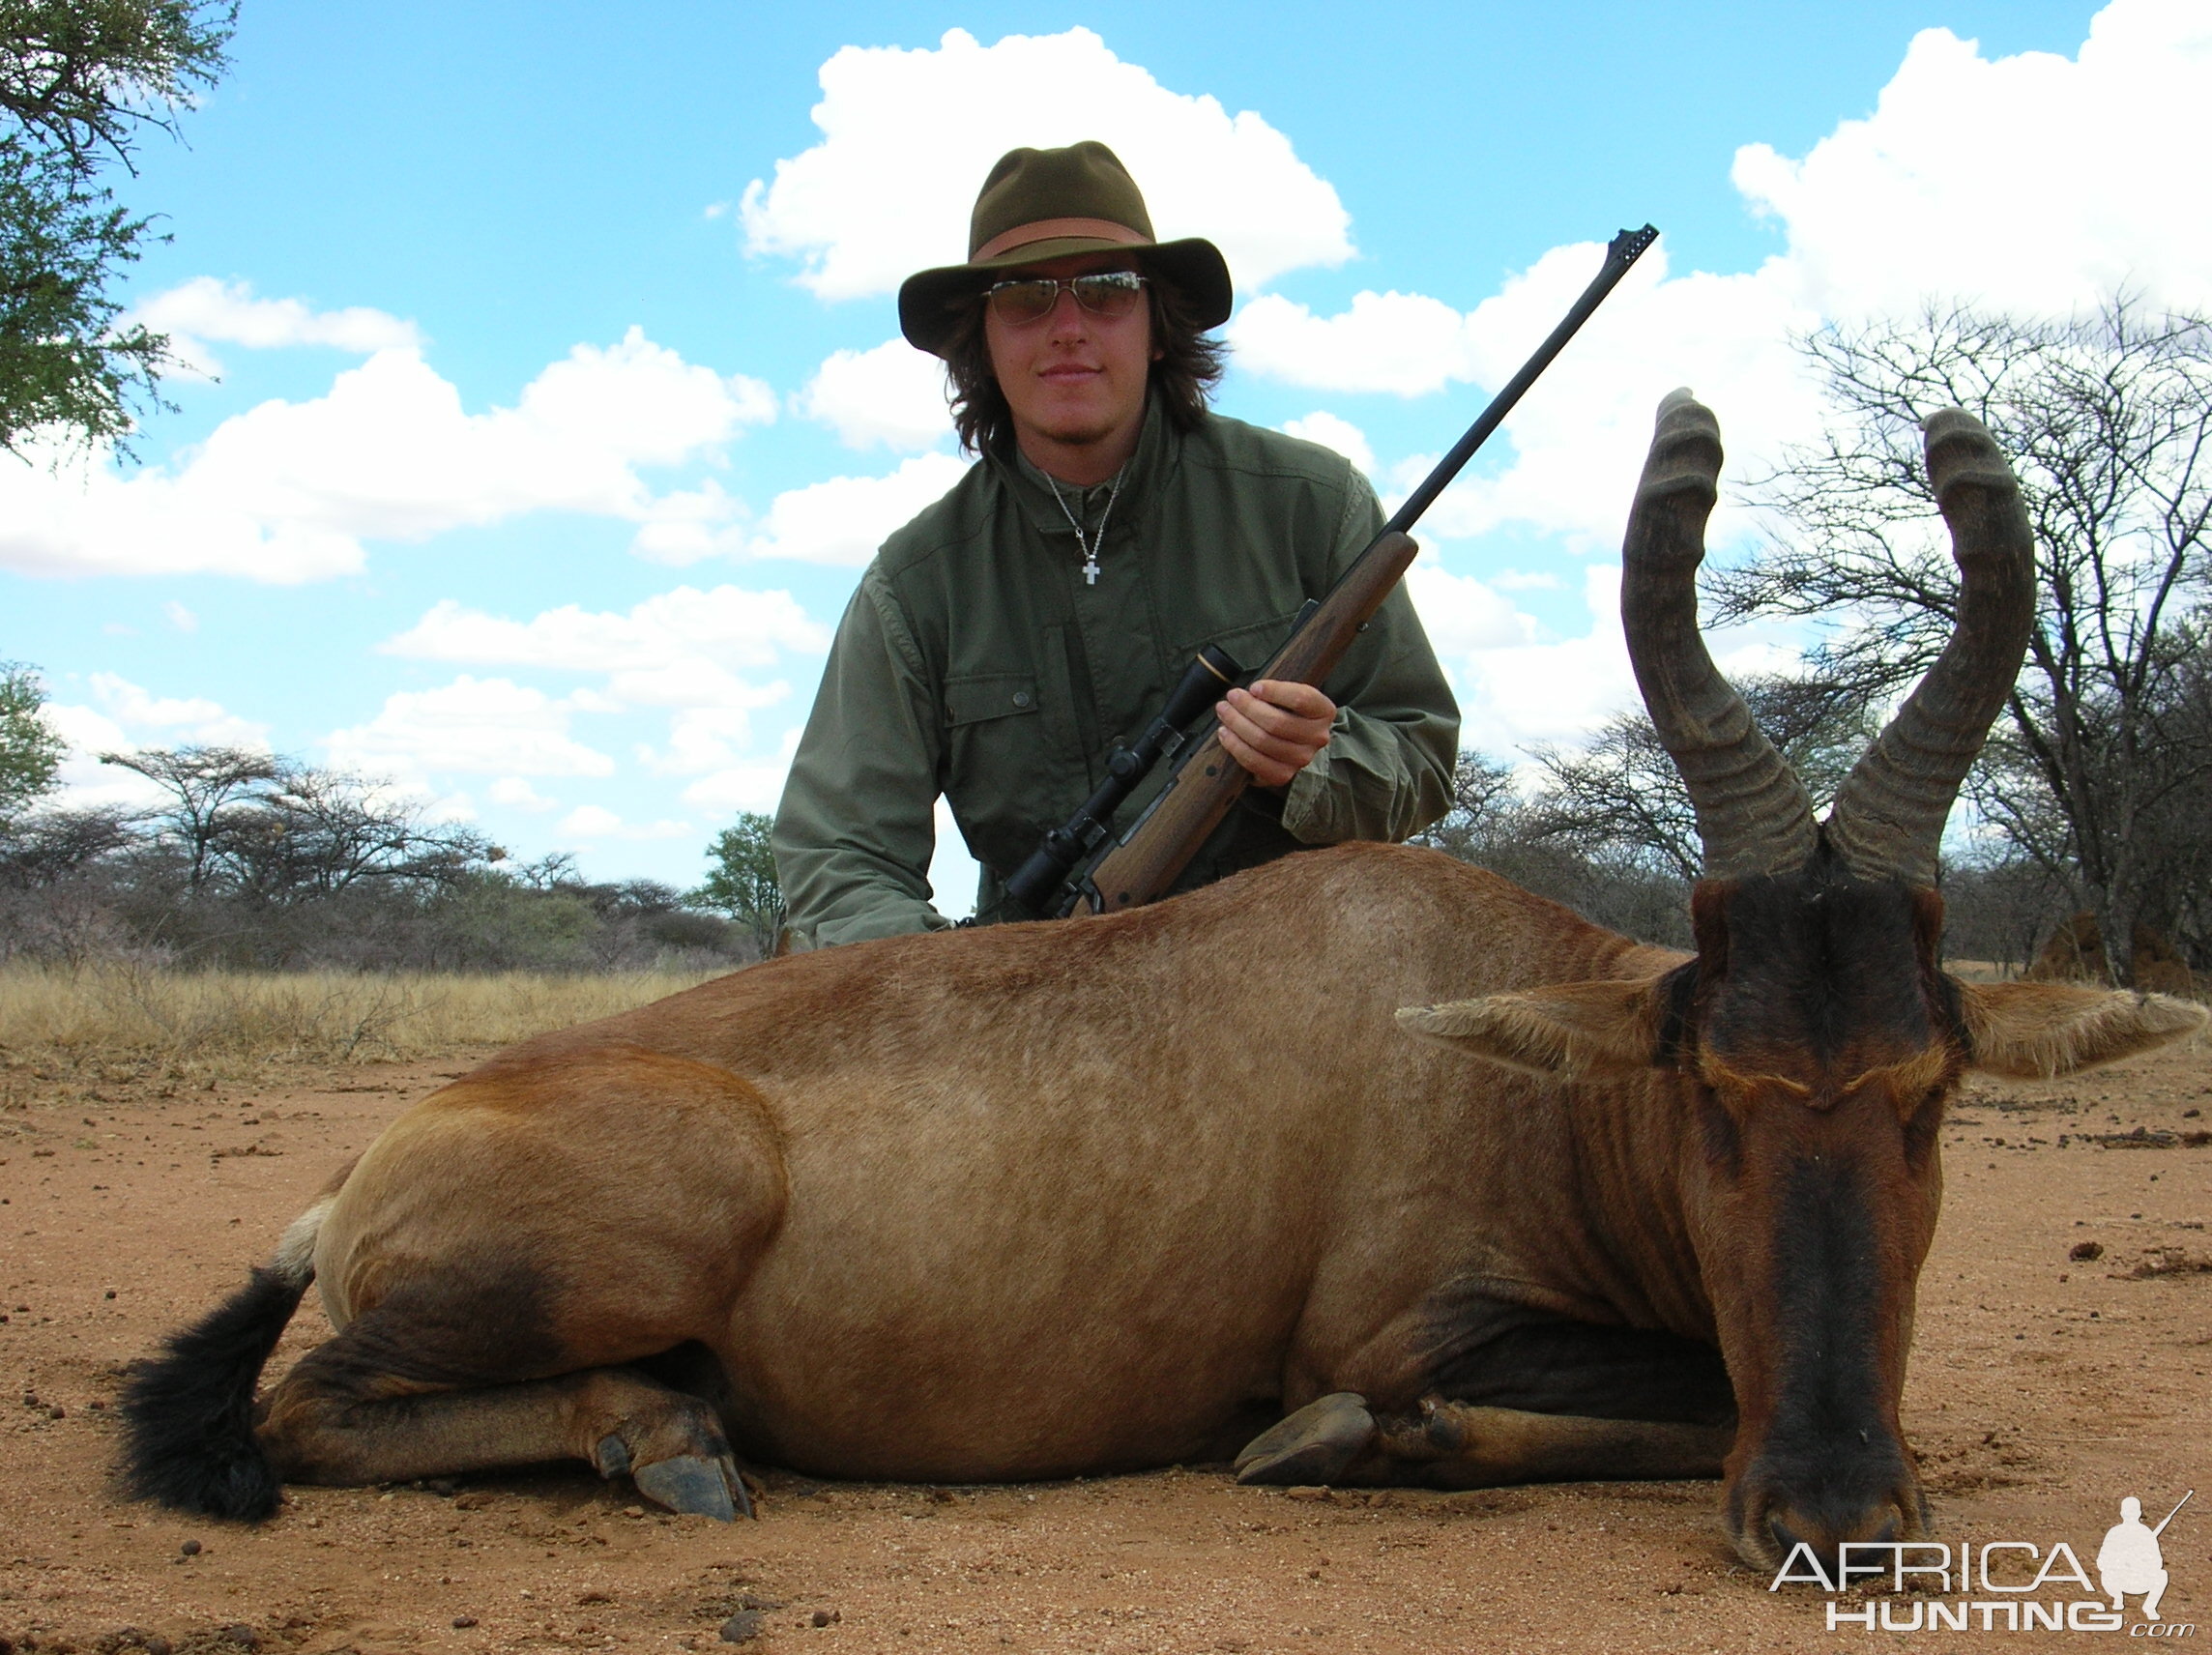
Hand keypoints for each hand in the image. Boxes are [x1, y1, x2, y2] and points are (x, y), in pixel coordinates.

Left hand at [1216, 680, 1335, 788]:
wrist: (1291, 741)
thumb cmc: (1286, 710)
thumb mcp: (1289, 694)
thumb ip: (1275, 690)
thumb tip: (1247, 694)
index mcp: (1324, 711)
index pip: (1301, 699)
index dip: (1274, 692)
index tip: (1254, 687)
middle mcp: (1318, 737)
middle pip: (1277, 722)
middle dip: (1247, 708)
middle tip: (1231, 697)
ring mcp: (1302, 759)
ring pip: (1263, 742)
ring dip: (1237, 725)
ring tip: (1224, 712)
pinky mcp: (1283, 775)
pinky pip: (1255, 762)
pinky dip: (1236, 747)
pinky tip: (1225, 734)